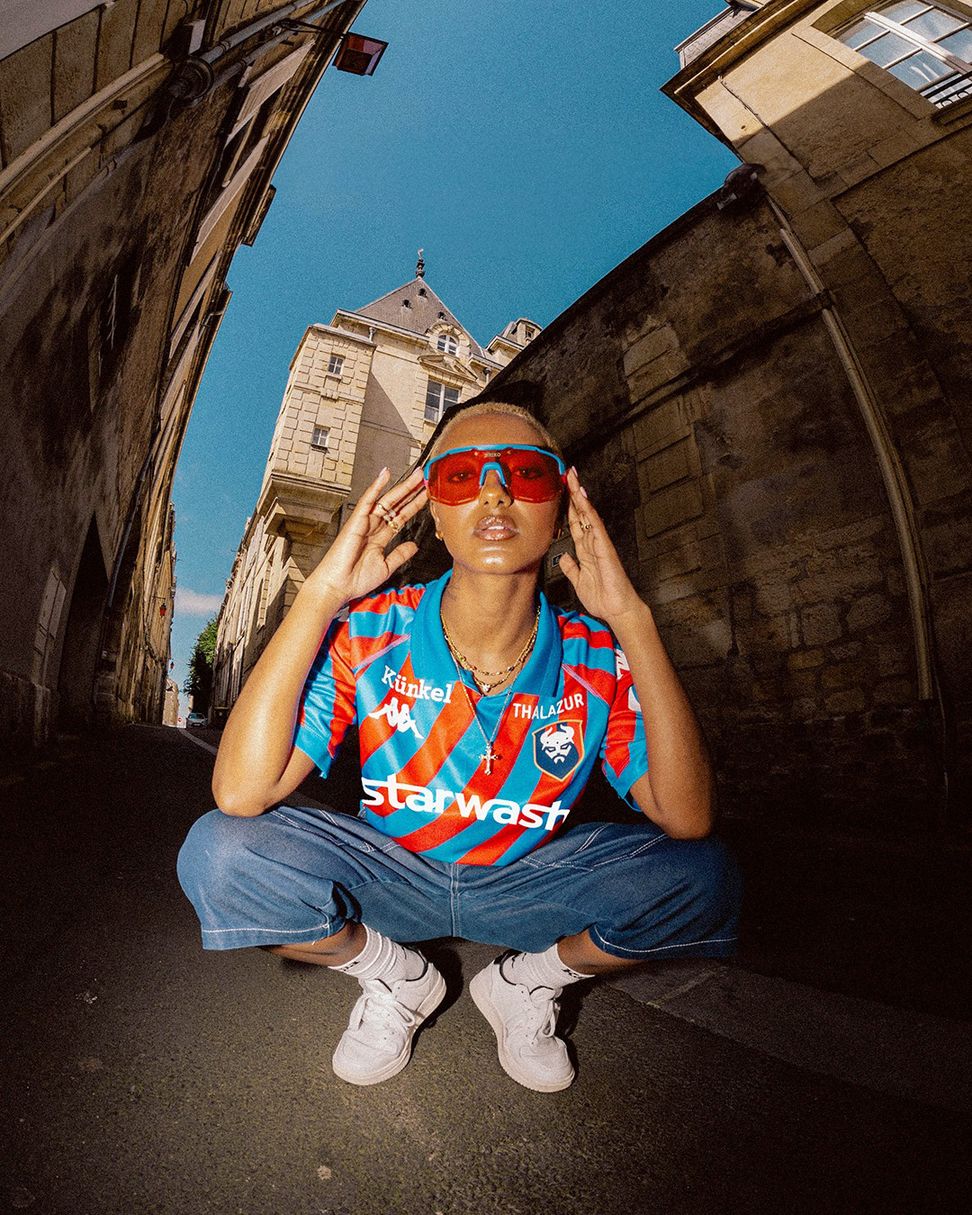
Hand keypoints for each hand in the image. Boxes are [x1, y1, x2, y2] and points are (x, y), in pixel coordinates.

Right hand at [307, 467, 426, 605]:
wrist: (338, 586)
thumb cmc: (355, 579)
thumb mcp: (386, 567)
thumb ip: (399, 555)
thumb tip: (414, 546)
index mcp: (379, 537)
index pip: (401, 517)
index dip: (414, 506)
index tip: (426, 495)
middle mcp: (373, 527)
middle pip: (397, 505)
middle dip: (412, 492)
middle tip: (425, 478)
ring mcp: (365, 522)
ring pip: (387, 500)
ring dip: (402, 487)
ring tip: (416, 475)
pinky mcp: (356, 521)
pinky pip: (367, 500)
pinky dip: (376, 487)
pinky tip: (385, 475)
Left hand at [558, 467, 642, 625]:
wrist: (617, 610)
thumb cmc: (603, 597)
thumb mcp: (578, 581)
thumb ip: (571, 568)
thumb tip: (563, 558)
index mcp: (586, 550)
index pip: (575, 523)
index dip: (567, 507)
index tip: (560, 492)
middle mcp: (593, 543)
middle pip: (581, 514)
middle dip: (573, 494)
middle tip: (567, 474)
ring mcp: (599, 544)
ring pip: (588, 514)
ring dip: (579, 496)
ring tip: (573, 478)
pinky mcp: (605, 548)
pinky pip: (595, 526)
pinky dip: (589, 511)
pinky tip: (583, 498)